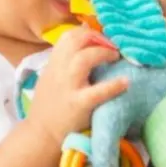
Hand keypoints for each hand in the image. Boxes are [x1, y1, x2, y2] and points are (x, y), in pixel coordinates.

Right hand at [28, 27, 128, 146]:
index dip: (89, 32)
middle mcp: (59, 71)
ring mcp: (68, 87)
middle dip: (98, 38)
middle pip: (76, 41)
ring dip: (103, 53)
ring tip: (116, 57)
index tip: (101, 38)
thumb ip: (66, 60)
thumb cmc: (50, 105)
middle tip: (113, 46)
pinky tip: (125, 83)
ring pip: (84, 59)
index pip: (69, 35)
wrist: (40, 134)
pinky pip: (97, 92)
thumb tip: (88, 41)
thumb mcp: (52, 76)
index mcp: (54, 63)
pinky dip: (113, 85)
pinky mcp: (78, 105)